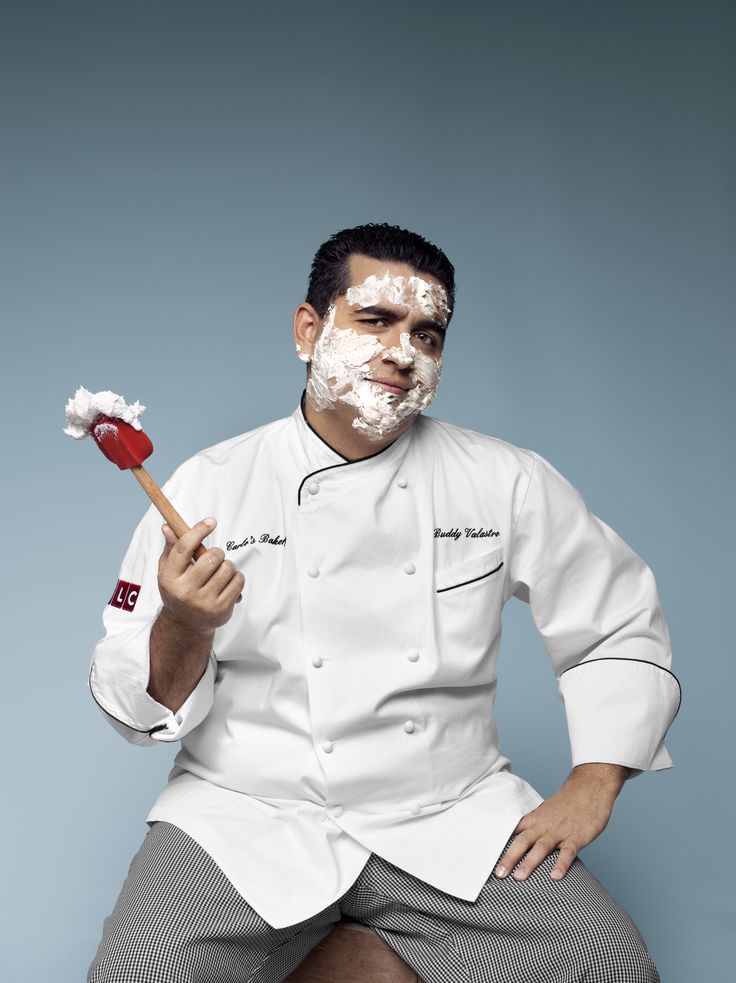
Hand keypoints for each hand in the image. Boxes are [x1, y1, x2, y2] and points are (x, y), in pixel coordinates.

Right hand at [157, 517, 244, 633]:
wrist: (185, 624)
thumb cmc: (178, 590)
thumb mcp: (168, 571)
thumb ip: (171, 548)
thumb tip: (168, 526)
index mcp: (169, 578)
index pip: (184, 548)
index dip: (199, 531)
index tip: (211, 522)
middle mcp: (185, 591)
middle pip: (211, 557)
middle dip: (216, 553)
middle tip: (213, 559)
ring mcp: (204, 602)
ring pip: (227, 568)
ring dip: (227, 566)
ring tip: (219, 573)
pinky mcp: (221, 610)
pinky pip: (238, 581)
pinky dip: (236, 578)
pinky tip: (227, 583)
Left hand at [494, 763, 629, 881]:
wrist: (590, 786)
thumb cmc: (568, 802)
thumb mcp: (547, 811)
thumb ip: (536, 824)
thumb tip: (523, 839)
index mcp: (536, 818)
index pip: (514, 831)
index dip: (501, 844)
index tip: (490, 857)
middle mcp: (544, 825)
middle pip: (523, 841)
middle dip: (510, 858)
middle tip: (499, 874)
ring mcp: (560, 831)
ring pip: (542, 847)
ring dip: (529, 863)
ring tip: (519, 878)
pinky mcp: (577, 836)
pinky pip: (568, 852)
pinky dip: (561, 864)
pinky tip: (555, 877)